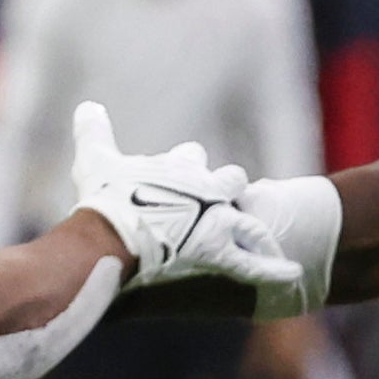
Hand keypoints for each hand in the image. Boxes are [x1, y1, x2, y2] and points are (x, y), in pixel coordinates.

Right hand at [67, 101, 277, 289]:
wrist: (112, 236)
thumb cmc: (104, 199)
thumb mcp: (95, 158)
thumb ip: (94, 131)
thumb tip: (87, 106)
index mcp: (179, 165)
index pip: (192, 155)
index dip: (189, 165)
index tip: (183, 172)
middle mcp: (205, 187)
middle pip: (230, 181)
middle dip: (226, 190)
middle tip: (217, 205)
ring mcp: (216, 220)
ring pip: (247, 218)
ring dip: (249, 225)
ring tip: (257, 235)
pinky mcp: (222, 252)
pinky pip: (254, 263)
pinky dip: (273, 269)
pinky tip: (291, 272)